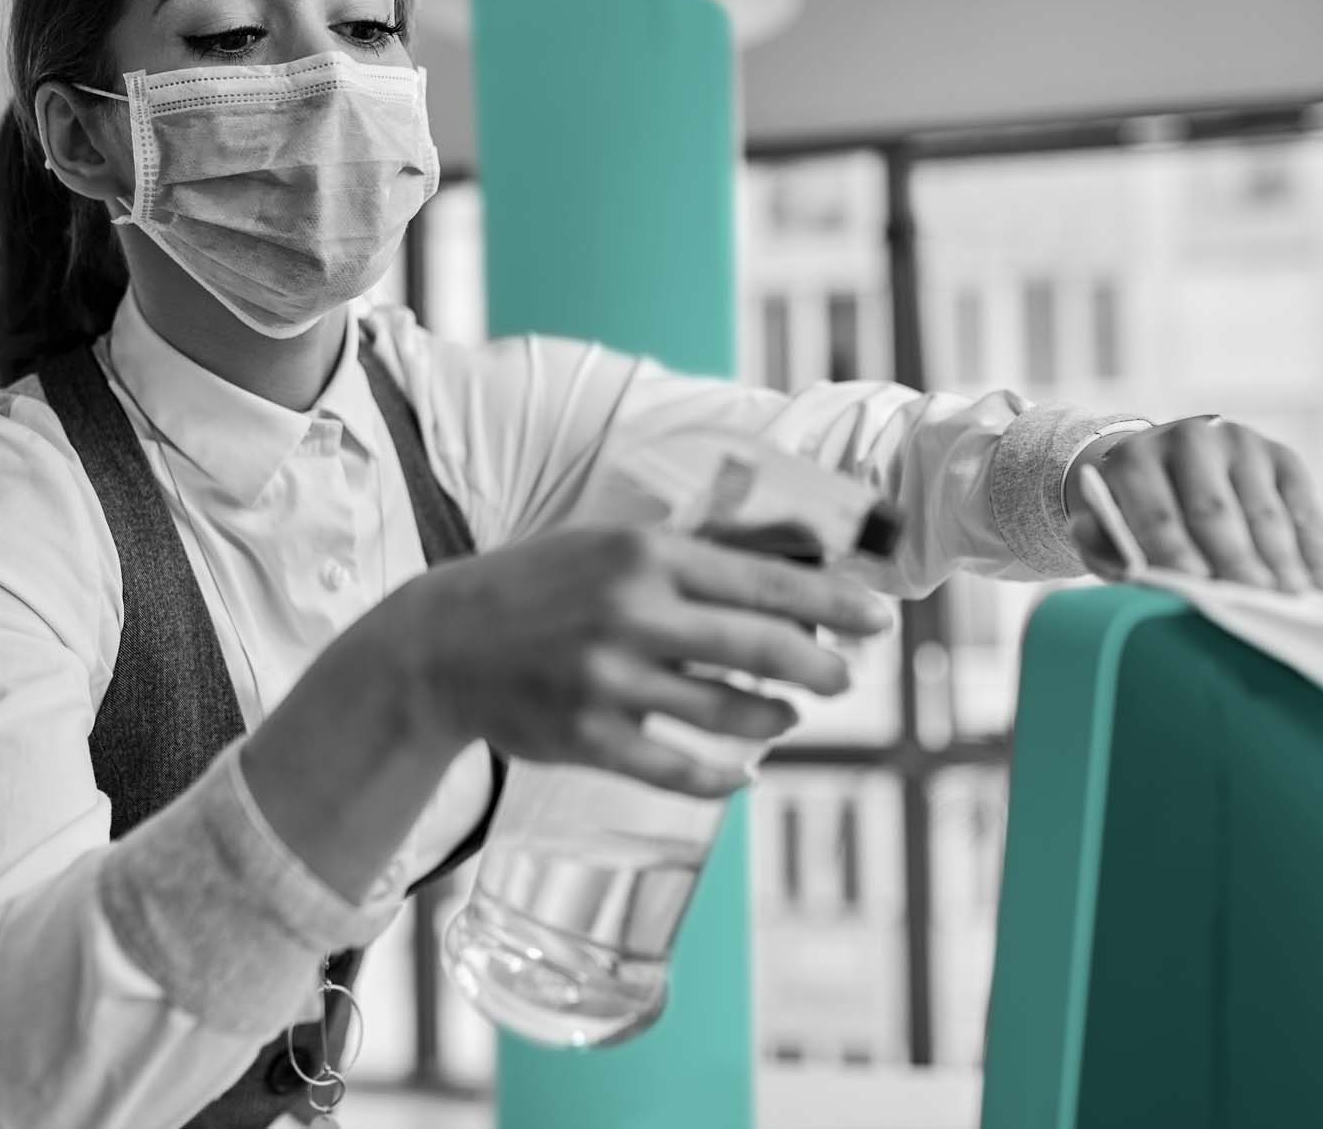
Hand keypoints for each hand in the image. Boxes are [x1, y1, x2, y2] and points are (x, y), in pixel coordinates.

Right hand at [353, 527, 894, 797]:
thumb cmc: (542, 585)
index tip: (880, 618)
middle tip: (847, 678)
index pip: (765, 582)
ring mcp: (609, 681)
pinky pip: (678, 770)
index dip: (833, 604)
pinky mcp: (588, 738)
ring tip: (788, 715)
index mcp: (645, 556)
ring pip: (729, 714)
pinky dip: (723, 777)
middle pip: (761, 649)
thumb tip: (797, 559)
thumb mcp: (613, 545)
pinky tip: (744, 774)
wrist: (442, 642)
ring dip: (775, 719)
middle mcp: (631, 614)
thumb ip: (698, 554)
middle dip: (822, 668)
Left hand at [1064, 417, 1322, 592]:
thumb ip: (1105, 549)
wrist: (1165, 465)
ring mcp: (1240, 443)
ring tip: (1293, 597)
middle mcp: (1189, 439)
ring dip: (1281, 558)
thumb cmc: (1133, 513)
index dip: (1176, 550)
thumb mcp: (1105, 529)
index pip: (1157, 511)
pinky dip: (1315, 546)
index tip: (1199, 585)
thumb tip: (1131, 572)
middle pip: (1214, 509)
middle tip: (1257, 598)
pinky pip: (1302, 504)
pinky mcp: (1280, 455)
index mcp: (1136, 459)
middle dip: (1236, 557)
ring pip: (1263, 509)